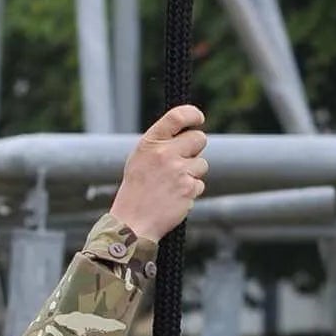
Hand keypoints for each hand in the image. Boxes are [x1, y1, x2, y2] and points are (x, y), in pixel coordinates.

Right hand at [110, 105, 208, 244]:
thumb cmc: (136, 189)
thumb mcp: (140, 158)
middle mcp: (165, 154)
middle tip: (182, 161)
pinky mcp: (189, 189)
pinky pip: (200, 184)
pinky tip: (175, 196)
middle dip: (194, 149)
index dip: (193, 114)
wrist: (133, 222)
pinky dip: (191, 190)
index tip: (198, 118)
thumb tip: (187, 132)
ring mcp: (179, 171)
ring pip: (202, 163)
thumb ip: (161, 143)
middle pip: (199, 138)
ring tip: (173, 184)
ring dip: (192, 173)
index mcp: (151, 143)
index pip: (178, 116)